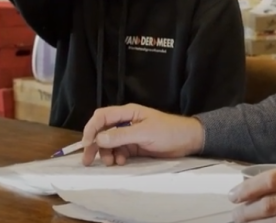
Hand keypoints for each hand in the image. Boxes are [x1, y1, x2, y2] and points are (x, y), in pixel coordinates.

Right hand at [80, 103, 203, 166]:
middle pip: (102, 131)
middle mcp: (126, 122)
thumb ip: (121, 136)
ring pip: (109, 144)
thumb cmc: (169, 131)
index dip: (91, 129)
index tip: (87, 144)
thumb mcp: (144, 133)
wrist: (188, 140)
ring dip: (107, 153)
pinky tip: (122, 162)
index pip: (102, 117)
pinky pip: (119, 151)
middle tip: (88, 160)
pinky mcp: (135, 146)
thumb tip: (98, 139)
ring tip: (112, 163)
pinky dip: (117, 157)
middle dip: (94, 144)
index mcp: (128, 112)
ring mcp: (130, 135)